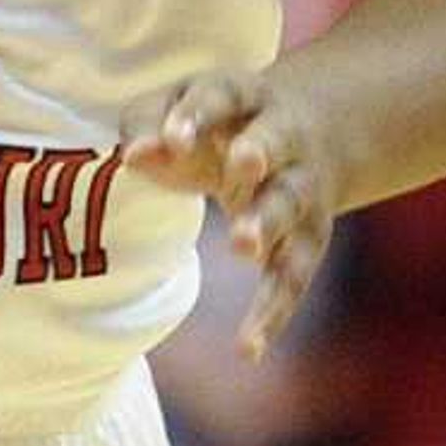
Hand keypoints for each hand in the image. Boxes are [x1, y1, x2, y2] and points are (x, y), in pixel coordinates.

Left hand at [121, 70, 351, 360]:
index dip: (198, 115)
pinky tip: (248, 348)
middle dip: (258, 154)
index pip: (221, 96)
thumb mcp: (184, 107)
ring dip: (268, 223)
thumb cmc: (219, 125)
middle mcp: (284, 137)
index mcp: (245, 96)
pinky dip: (273, 312)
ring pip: (291, 204)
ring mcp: (302, 187)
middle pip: (274, 143)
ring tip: (243, 246)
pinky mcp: (308, 238)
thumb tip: (131, 157)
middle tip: (241, 166)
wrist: (314, 132)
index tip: (173, 141)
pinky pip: (293, 275)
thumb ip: (152, 123)